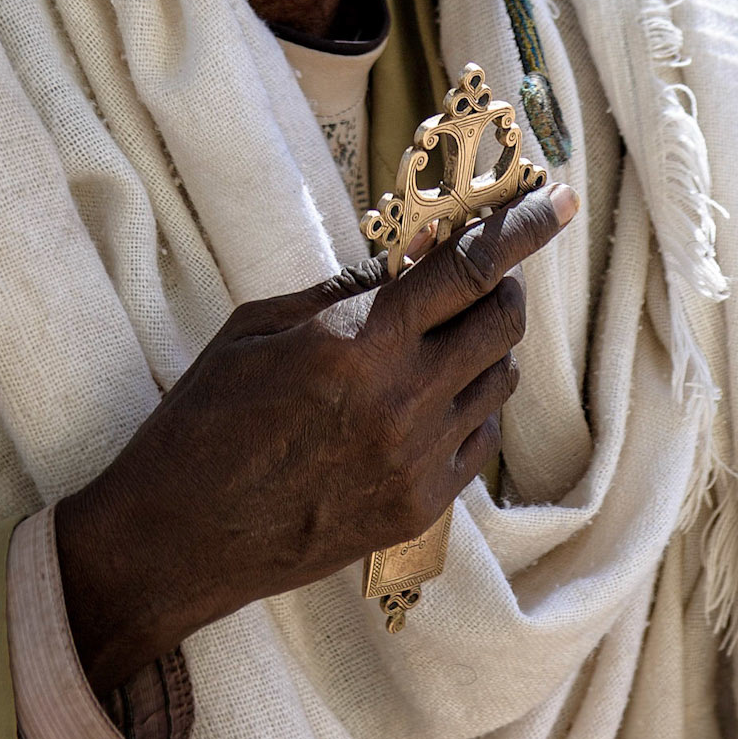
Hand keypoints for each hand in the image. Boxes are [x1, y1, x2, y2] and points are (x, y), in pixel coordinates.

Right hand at [54, 182, 577, 691]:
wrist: (179, 536)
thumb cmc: (206, 418)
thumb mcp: (259, 325)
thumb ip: (343, 288)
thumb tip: (408, 255)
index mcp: (358, 342)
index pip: (469, 269)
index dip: (523, 230)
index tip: (557, 202)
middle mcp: (401, 400)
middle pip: (502, 324)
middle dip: (503, 288)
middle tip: (480, 278)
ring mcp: (415, 461)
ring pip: (499, 382)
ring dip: (486, 349)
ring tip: (443, 343)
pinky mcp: (418, 510)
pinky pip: (480, 442)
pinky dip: (470, 409)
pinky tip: (430, 402)